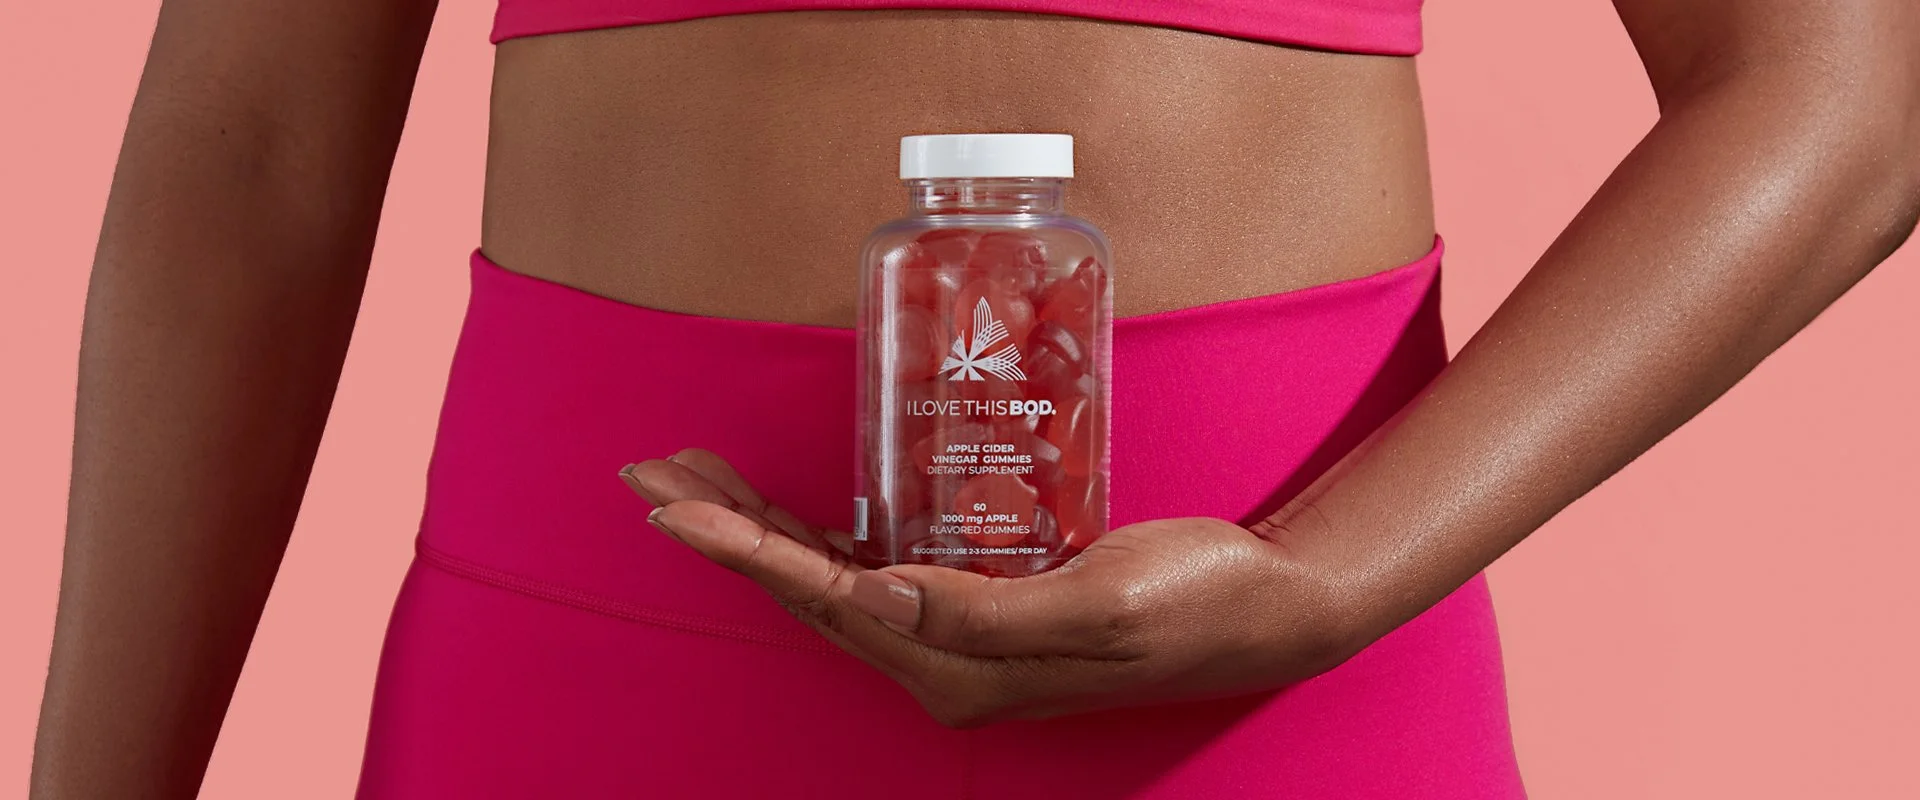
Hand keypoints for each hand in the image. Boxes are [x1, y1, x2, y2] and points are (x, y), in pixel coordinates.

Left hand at [618, 449, 1372, 726]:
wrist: (1276, 607)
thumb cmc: (1202, 597)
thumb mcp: (1100, 603)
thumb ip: (984, 609)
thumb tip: (870, 593)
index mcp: (961, 672)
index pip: (824, 601)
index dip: (741, 548)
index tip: (671, 503)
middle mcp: (947, 666)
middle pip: (808, 592)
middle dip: (726, 531)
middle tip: (653, 475)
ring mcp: (964, 643)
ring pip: (834, 581)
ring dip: (763, 529)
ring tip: (696, 479)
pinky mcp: (988, 609)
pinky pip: (880, 573)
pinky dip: (823, 536)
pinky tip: (795, 507)